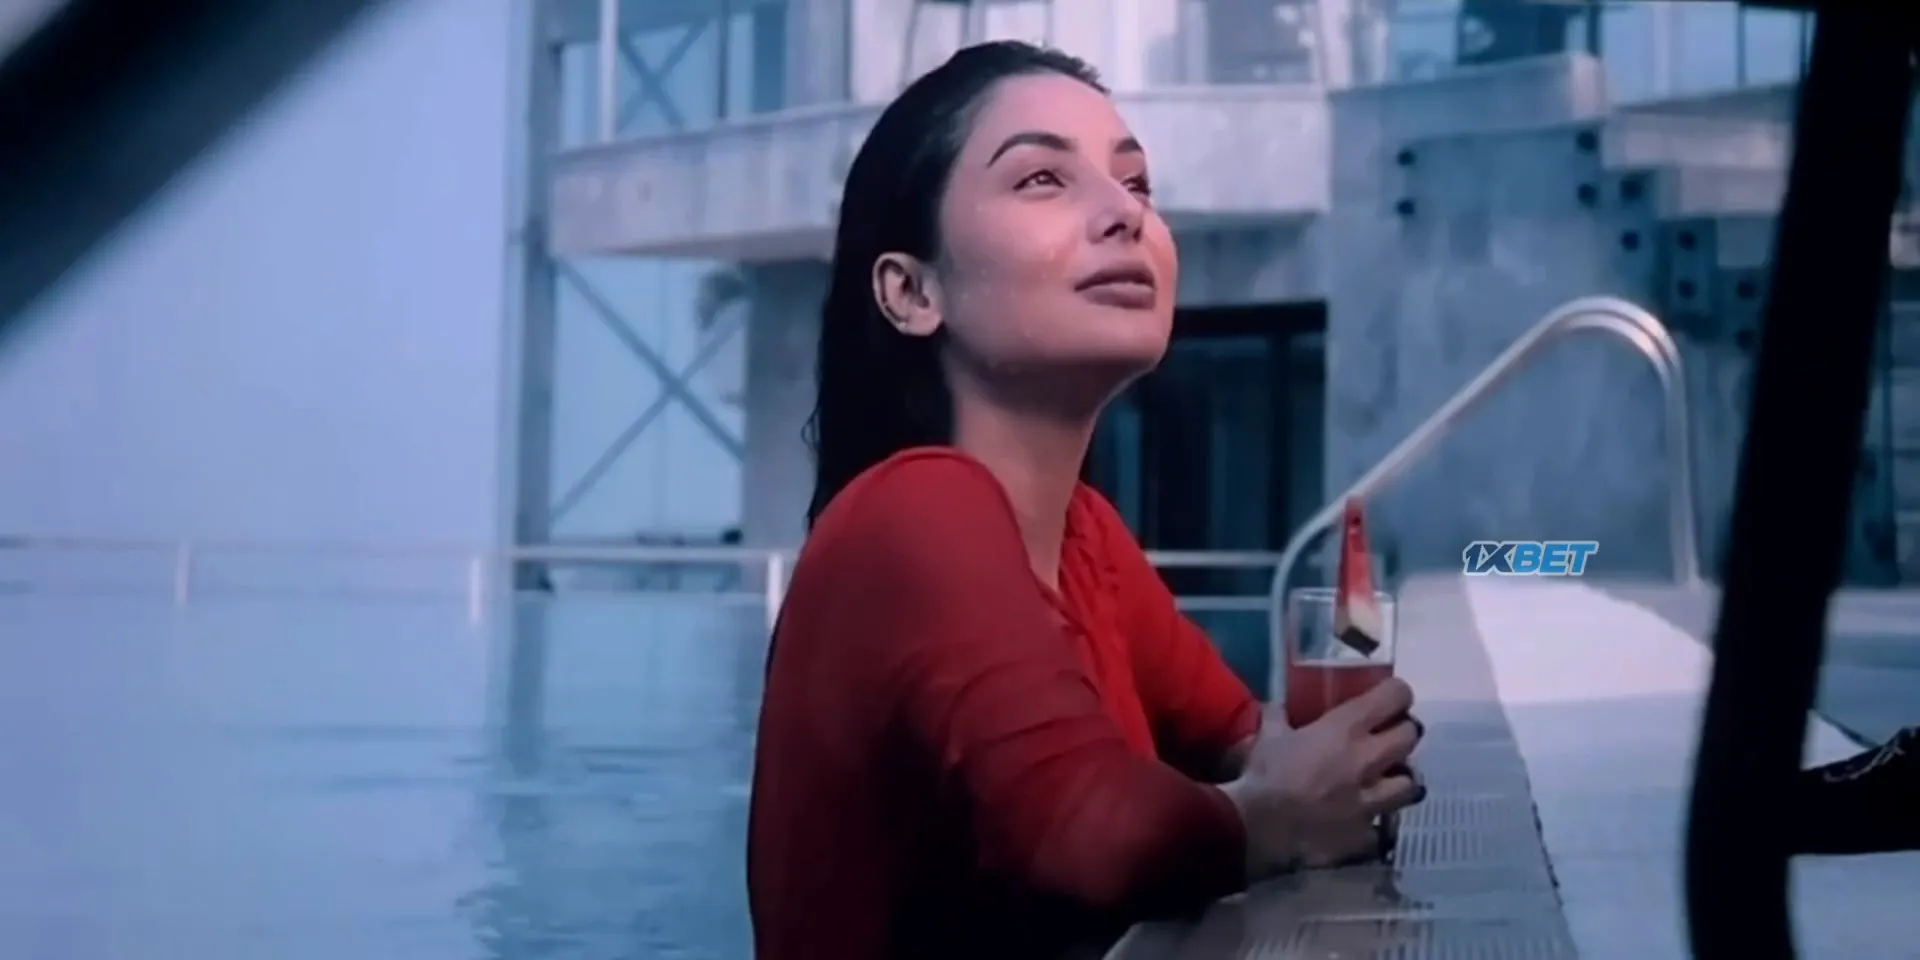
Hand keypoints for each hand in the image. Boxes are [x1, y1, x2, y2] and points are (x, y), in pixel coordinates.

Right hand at [1217, 678, 1425, 877]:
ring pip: (1410, 785)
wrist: (1259, 830)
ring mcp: (1372, 800)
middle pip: (1410, 736)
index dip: (1397, 694)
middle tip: (1389, 736)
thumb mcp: (1267, 737)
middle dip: (1404, 733)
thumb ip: (1277, 717)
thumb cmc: (1264, 775)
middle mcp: (1368, 760)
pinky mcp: (1366, 834)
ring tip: (1385, 781)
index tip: (1391, 697)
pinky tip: (1359, 822)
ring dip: (1400, 780)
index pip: (1395, 696)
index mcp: (1345, 729)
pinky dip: (1372, 823)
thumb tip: (1276, 705)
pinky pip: (1380, 826)